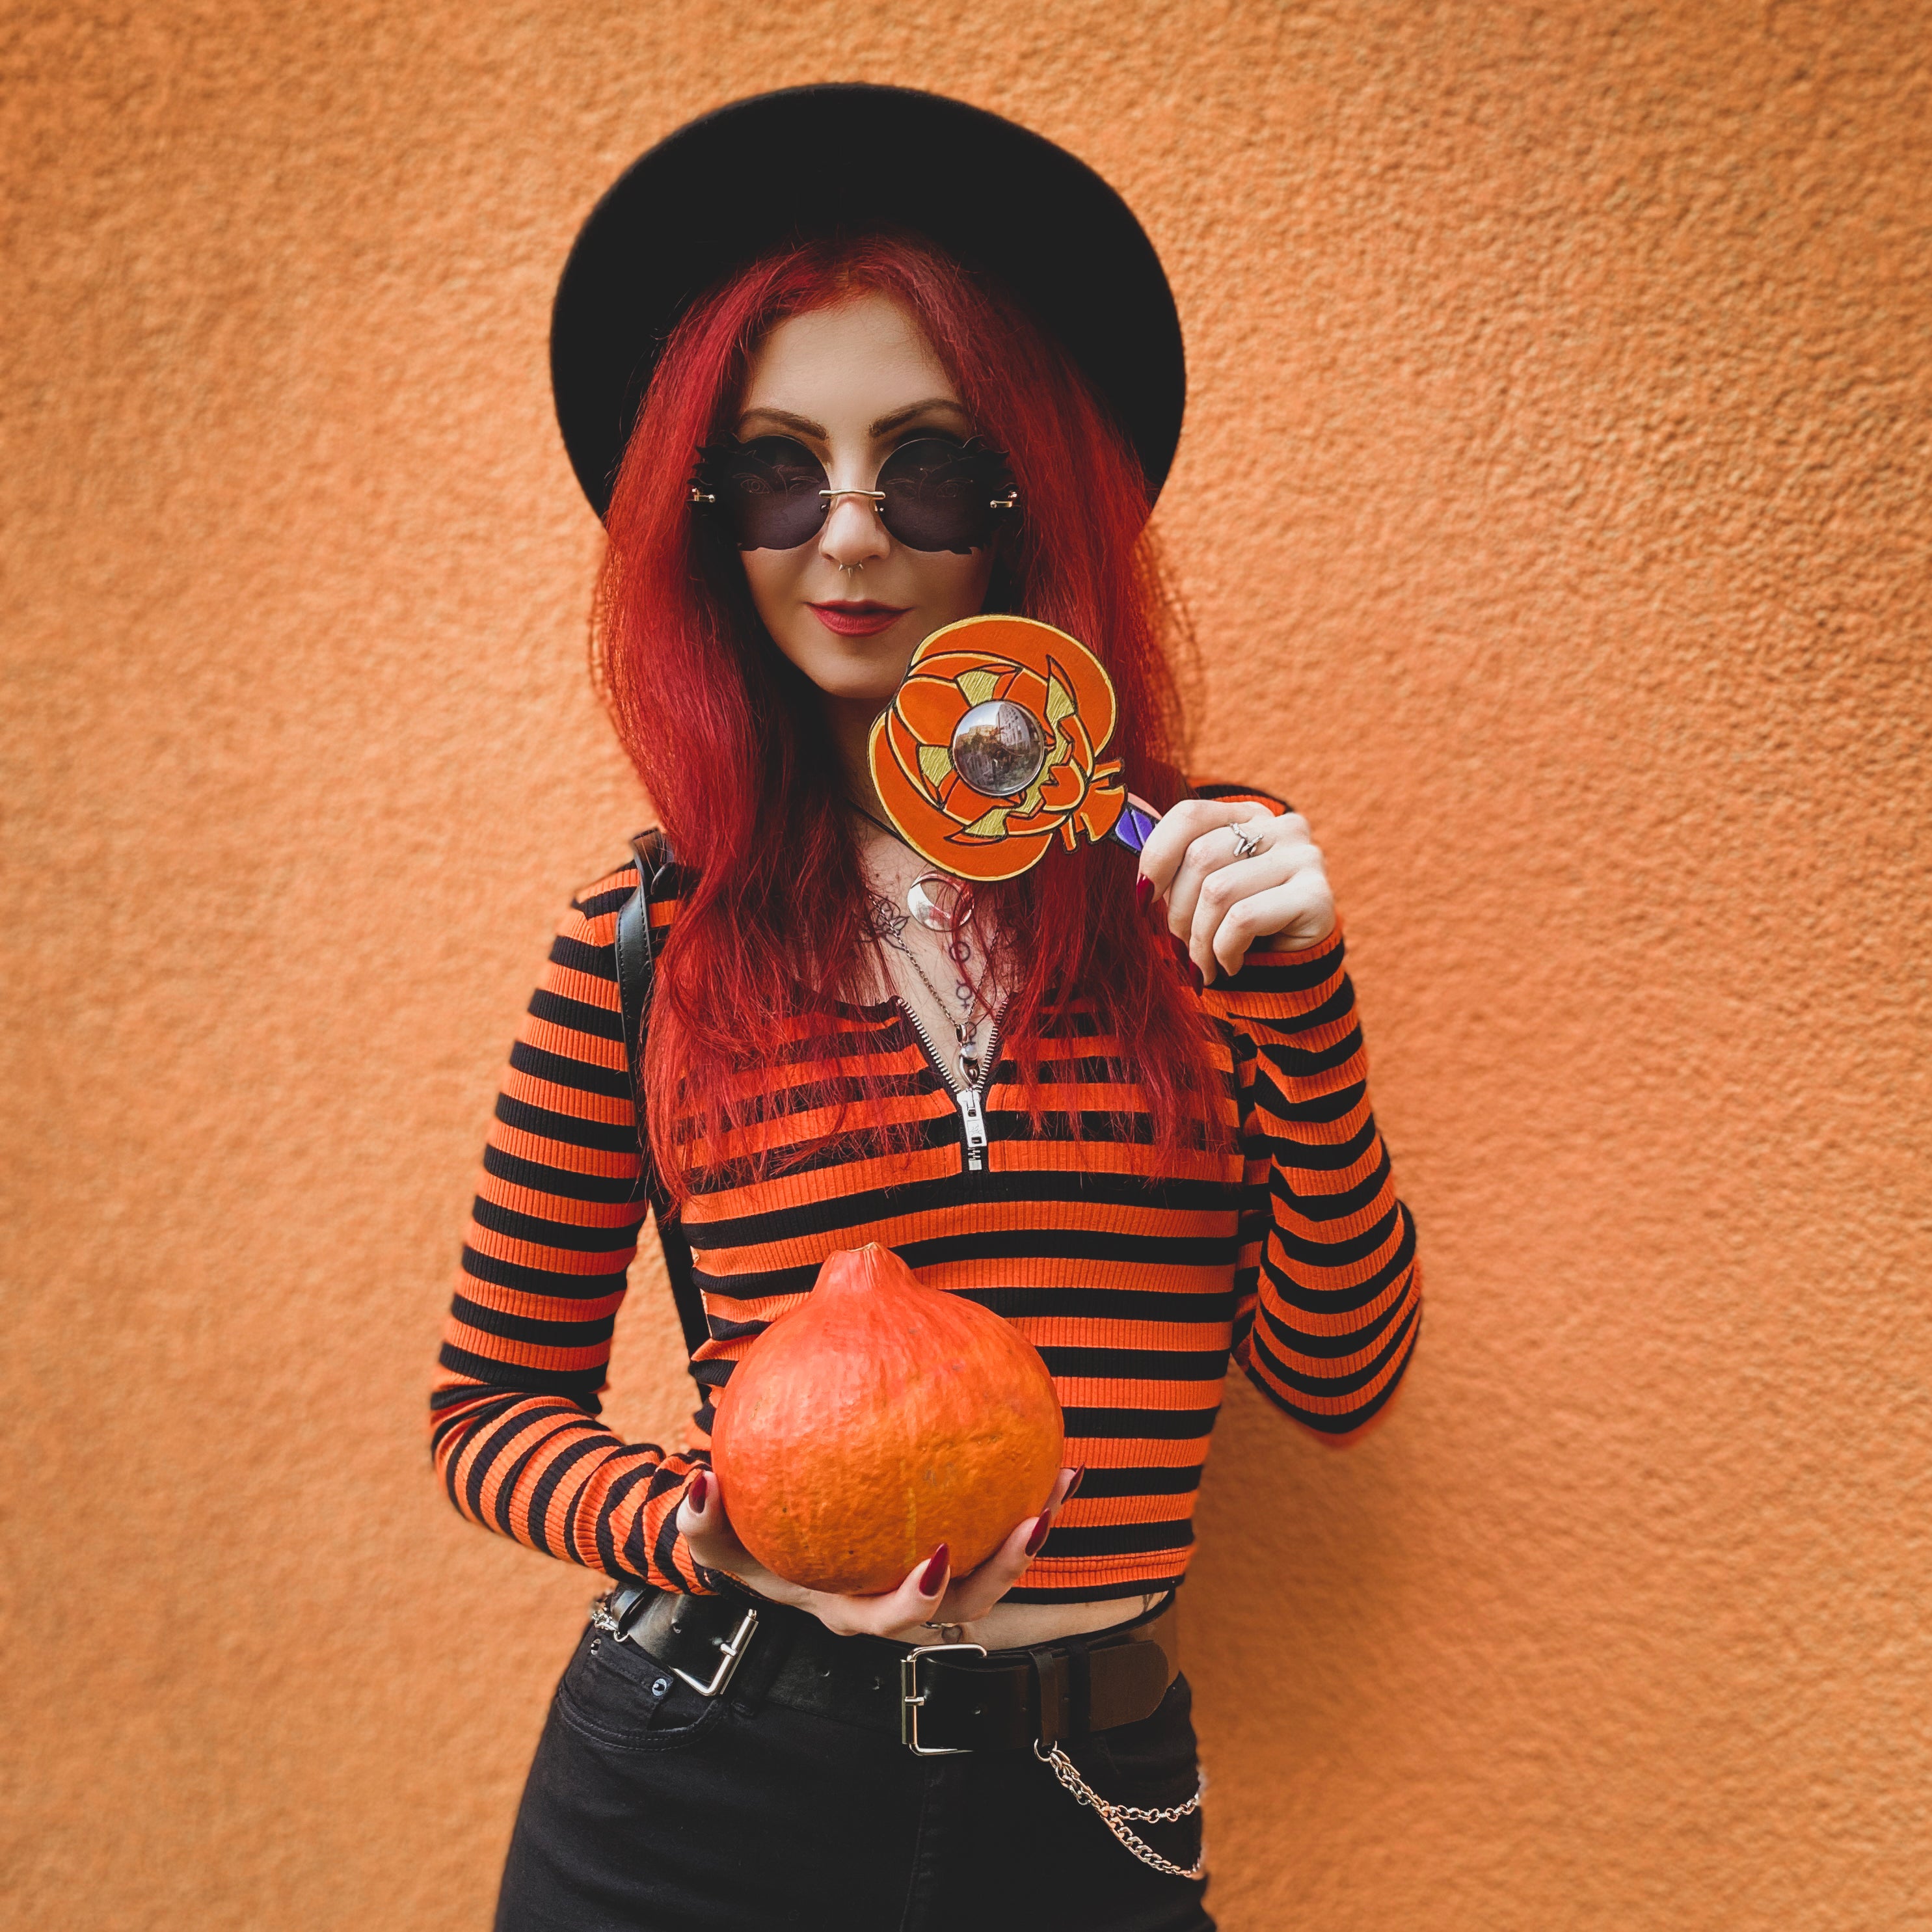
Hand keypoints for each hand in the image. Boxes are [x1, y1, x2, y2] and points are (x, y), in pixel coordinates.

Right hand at [676, 1466, 1081, 1642]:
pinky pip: (991, 1517)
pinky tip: (1049, 1441)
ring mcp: (926, 1570)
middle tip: (1031, 1519)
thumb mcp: (708, 1529)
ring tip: (1063, 1474)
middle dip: (1006, 1569)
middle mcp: (894, 1596)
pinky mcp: (951, 1535)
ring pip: (994, 1567)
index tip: (937, 1559)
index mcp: (847, 1604)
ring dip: (1031, 1528)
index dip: (918, 1599)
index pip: (891, 1619)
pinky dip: (1022, 1484)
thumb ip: (697, 1514)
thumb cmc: (738, 1532)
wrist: (764, 1530)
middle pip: (965, 1603)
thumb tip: (700, 1479)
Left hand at [1137, 800, 1334, 985]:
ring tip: (1203, 964)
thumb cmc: (1236, 929)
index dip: (1156, 857)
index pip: (1189, 815)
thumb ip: (1172, 856)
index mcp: (1249, 817)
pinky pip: (1243, 919)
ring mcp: (1305, 857)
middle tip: (1180, 947)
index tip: (1143, 899)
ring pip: (1218, 891)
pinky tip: (1230, 965)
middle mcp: (1282, 827)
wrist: (1291, 975)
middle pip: (1200, 856)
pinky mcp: (1317, 895)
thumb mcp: (1200, 889)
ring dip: (1199, 940)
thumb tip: (1122, 807)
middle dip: (1178, 913)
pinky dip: (1224, 950)